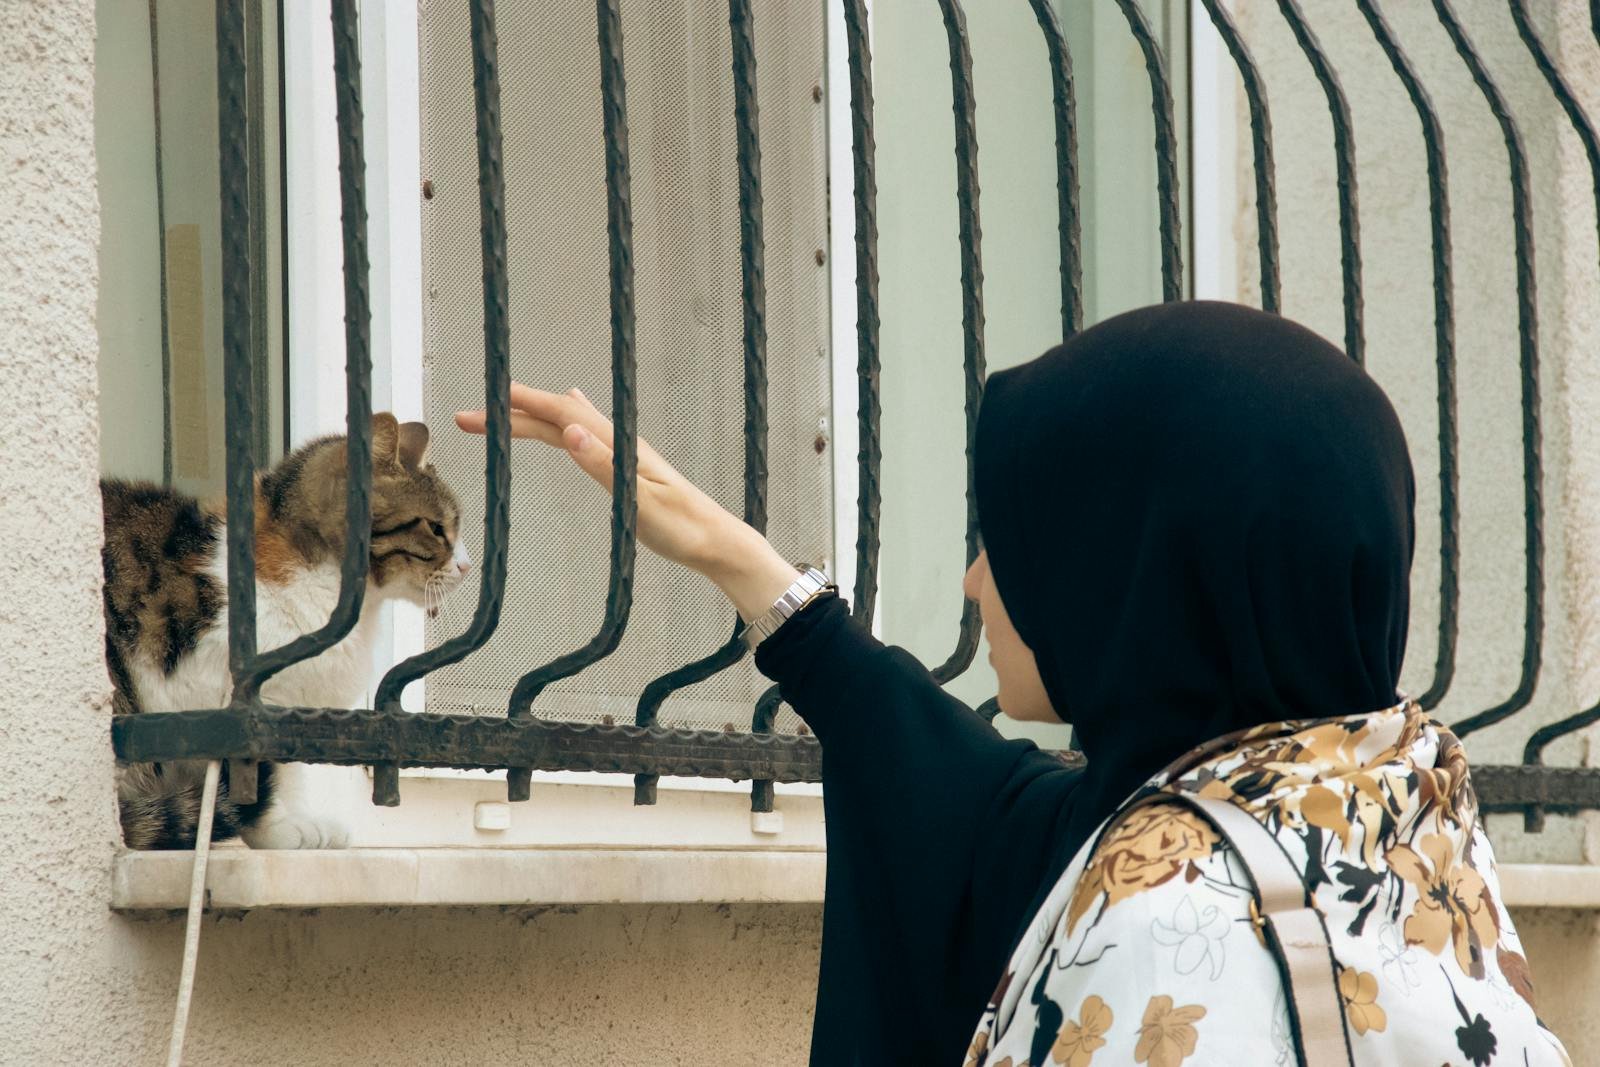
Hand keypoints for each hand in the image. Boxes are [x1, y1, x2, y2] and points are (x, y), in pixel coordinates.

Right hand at [455, 384, 798, 620]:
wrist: (717, 540)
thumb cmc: (683, 528)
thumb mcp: (640, 504)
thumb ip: (604, 467)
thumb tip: (570, 431)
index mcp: (618, 447)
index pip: (561, 415)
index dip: (519, 409)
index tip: (480, 411)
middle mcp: (619, 442)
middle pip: (559, 416)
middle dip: (513, 413)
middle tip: (467, 418)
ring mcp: (623, 453)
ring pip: (571, 423)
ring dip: (534, 416)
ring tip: (504, 408)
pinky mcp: (627, 468)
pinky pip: (590, 434)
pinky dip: (569, 420)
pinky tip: (573, 417)